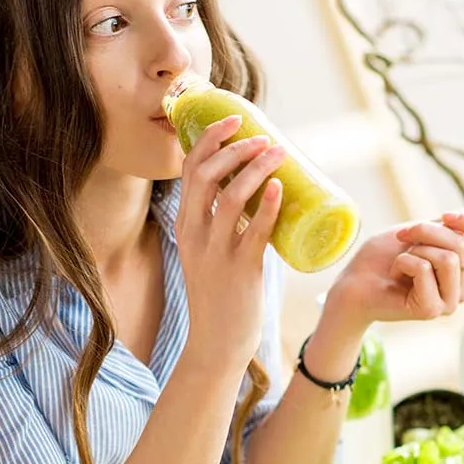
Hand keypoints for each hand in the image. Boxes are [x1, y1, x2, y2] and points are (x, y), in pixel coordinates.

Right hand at [176, 115, 282, 364]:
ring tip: (278, 153)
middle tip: (262, 137)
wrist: (217, 343)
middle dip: (233, 148)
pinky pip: (253, 232)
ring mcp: (215, 253)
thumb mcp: (210, 252)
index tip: (233, 120)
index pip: (190, 170)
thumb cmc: (221, 294)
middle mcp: (194, 235)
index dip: (209, 139)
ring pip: (229, 198)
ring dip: (255, 169)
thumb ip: (227, 224)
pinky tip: (278, 189)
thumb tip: (262, 191)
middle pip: (205, 176)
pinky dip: (266, 207)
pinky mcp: (239, 270)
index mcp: (185, 225)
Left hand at [324, 210, 463, 329]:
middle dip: (426, 231)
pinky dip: (403, 262)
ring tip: (400, 262)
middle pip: (462, 244)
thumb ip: (448, 228)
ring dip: (415, 249)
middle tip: (401, 238)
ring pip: (449, 257)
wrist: (353, 282)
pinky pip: (425, 268)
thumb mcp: (418, 232)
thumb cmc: (382, 257)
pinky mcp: (432, 310)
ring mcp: (449, 302)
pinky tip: (395, 276)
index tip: (445, 215)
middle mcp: (461, 287)